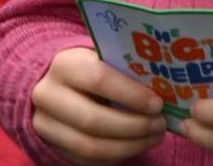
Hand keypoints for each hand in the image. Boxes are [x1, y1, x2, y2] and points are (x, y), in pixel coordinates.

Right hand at [31, 46, 165, 162]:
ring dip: (127, 146)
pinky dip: (115, 156)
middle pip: (92, 120)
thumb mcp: (106, 57)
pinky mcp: (51, 145)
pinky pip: (85, 159)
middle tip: (160, 124)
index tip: (157, 103)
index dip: (131, 94)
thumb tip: (167, 84)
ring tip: (155, 137)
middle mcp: (48, 95)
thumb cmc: (95, 64)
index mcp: (65, 65)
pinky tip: (136, 147)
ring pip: (89, 145)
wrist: (57, 81)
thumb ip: (127, 67)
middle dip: (133, 126)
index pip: (99, 80)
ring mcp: (45, 125)